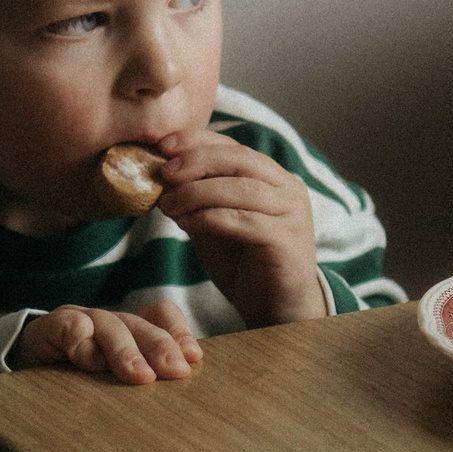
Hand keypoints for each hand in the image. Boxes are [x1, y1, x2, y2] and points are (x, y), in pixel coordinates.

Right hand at [14, 302, 201, 383]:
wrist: (23, 370)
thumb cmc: (79, 383)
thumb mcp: (114, 384)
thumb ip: (143, 386)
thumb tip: (179, 414)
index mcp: (131, 332)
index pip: (161, 316)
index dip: (179, 332)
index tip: (193, 358)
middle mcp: (110, 323)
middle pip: (141, 324)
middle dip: (161, 346)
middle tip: (175, 371)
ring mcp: (82, 321)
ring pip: (111, 326)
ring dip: (127, 350)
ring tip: (139, 376)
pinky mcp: (52, 327)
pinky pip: (71, 326)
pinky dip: (82, 341)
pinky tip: (88, 362)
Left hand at [154, 129, 324, 327]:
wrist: (276, 310)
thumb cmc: (244, 265)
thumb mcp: (215, 224)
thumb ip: (198, 199)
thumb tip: (161, 177)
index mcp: (273, 177)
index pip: (233, 146)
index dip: (198, 141)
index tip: (163, 144)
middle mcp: (288, 189)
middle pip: (240, 159)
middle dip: (197, 161)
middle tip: (164, 173)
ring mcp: (291, 214)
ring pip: (240, 188)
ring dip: (197, 193)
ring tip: (168, 206)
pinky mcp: (287, 241)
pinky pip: (243, 220)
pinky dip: (209, 218)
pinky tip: (186, 224)